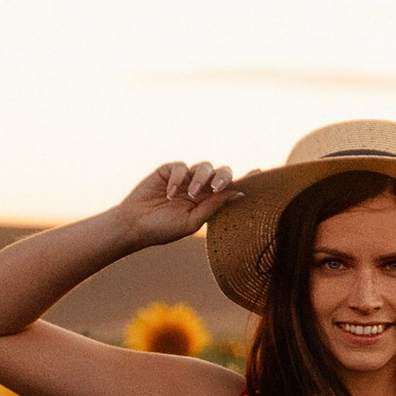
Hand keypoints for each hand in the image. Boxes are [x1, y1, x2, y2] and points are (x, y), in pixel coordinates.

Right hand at [116, 160, 239, 248]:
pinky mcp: (169, 171)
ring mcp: (185, 178)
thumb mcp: (192, 221)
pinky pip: (181, 167)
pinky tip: (169, 193)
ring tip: (191, 194)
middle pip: (221, 172)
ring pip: (204, 167)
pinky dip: (178, 179)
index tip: (261, 173)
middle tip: (216, 188)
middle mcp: (200, 188)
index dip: (246, 179)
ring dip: (201, 178)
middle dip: (223, 177)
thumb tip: (239, 193)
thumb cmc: (163, 229)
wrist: (135, 225)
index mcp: (209, 202)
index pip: (231, 187)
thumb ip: (214, 206)